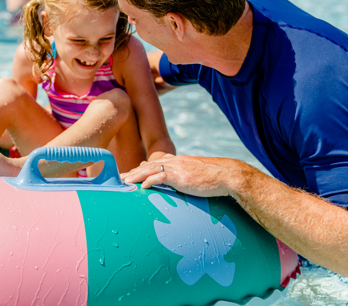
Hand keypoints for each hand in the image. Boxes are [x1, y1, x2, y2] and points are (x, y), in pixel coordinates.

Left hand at [121, 155, 245, 197]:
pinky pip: (160, 177)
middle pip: (148, 165)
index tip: (131, 174)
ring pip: (150, 169)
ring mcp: (177, 168)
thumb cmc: (214, 179)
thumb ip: (186, 177)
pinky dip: (149, 181)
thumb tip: (180, 184)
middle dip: (134, 172)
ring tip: (125, 182)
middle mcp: (175, 162)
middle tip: (121, 178)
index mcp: (178, 161)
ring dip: (136, 176)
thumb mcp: (196, 176)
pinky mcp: (180, 176)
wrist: (226, 175)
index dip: (142, 169)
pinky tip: (142, 187)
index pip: (155, 163)